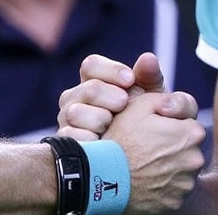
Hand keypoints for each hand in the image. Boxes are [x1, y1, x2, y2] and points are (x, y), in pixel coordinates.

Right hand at [57, 52, 190, 140]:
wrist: (140, 158)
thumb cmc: (145, 120)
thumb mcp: (151, 98)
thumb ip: (149, 77)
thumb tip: (148, 58)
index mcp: (94, 81)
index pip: (91, 65)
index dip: (109, 70)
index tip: (129, 80)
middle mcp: (77, 98)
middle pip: (84, 88)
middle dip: (105, 94)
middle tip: (123, 103)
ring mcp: (69, 120)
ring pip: (73, 112)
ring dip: (96, 117)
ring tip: (111, 124)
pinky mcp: (67, 142)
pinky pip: (68, 137)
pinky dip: (85, 138)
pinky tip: (100, 141)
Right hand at [104, 90, 205, 213]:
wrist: (102, 175)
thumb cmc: (121, 138)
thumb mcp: (141, 105)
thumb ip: (169, 100)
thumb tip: (180, 108)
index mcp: (192, 133)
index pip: (191, 126)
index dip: (173, 127)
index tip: (156, 131)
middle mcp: (195, 160)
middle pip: (189, 150)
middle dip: (174, 148)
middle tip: (149, 148)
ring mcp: (186, 184)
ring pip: (182, 171)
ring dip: (170, 168)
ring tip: (146, 165)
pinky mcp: (175, 202)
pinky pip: (173, 190)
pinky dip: (163, 186)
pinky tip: (146, 180)